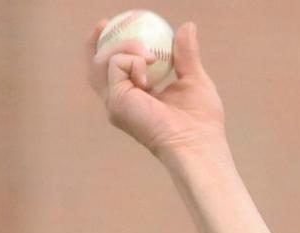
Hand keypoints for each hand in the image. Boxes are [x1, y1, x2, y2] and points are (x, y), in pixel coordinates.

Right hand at [87, 18, 225, 157]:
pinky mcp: (117, 103)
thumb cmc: (202, 121)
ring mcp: (117, 104)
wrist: (199, 143)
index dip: (111, 46)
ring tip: (149, 52)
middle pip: (97, 66)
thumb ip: (186, 54)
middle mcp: (122, 103)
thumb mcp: (194, 78)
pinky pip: (114, 64)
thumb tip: (187, 26)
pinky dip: (131, 57)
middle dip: (99, 41)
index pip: (114, 70)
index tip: (116, 25)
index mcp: (138, 98)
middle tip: (108, 22)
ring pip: (101, 61)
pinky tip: (148, 62)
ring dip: (123, 45)